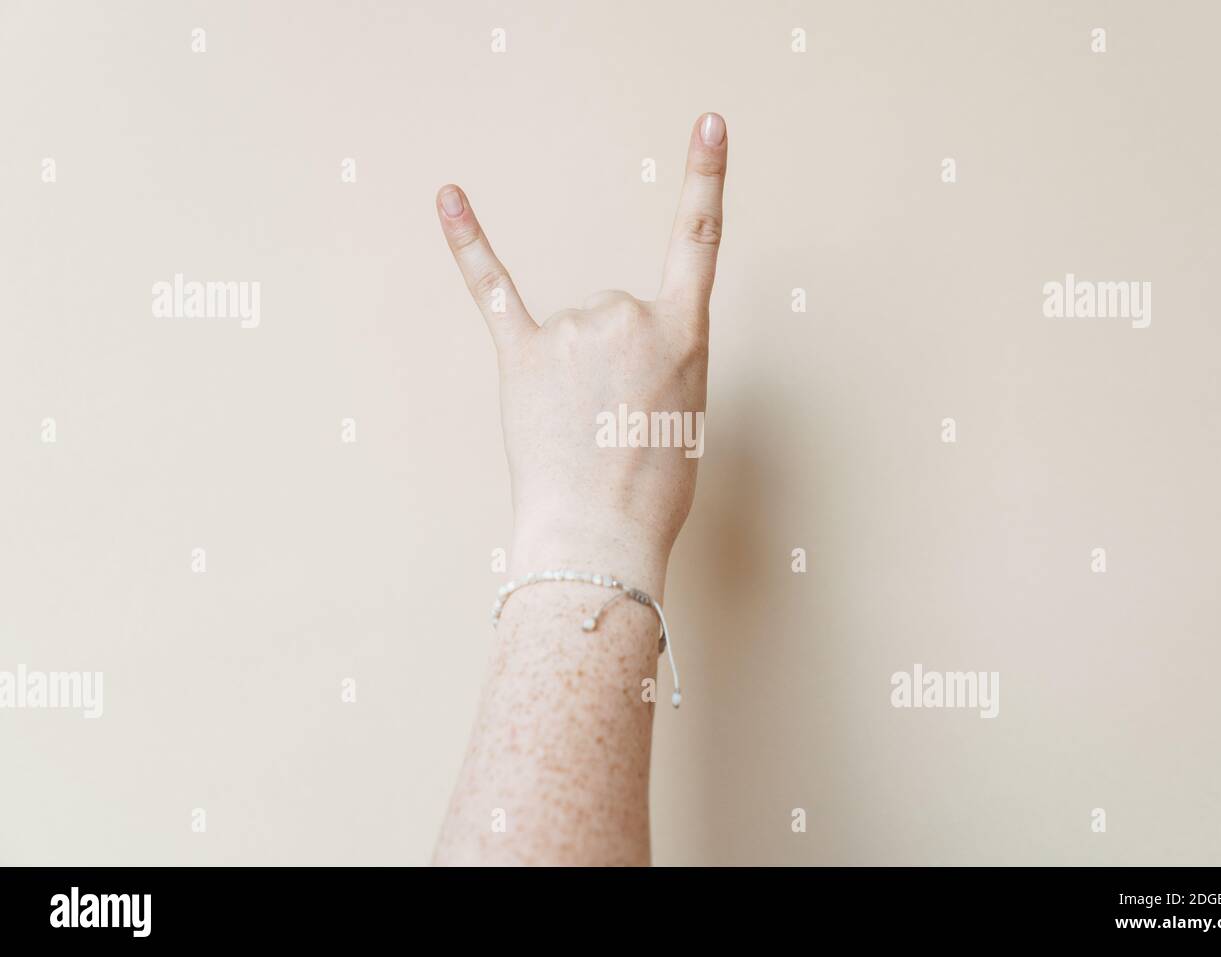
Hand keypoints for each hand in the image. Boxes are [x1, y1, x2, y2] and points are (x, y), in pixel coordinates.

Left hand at [437, 113, 727, 592]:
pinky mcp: (521, 356)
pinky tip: (448, 199)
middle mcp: (630, 316)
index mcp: (684, 334)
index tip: (710, 125)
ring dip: (573, 375)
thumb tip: (615, 360)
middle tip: (614, 424)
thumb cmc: (649, 492)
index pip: (700, 240)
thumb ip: (660, 365)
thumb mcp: (685, 418)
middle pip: (616, 312)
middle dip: (613, 364)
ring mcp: (573, 333)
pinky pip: (493, 290)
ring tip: (580, 430)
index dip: (707, 178)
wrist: (600, 538)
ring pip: (572, 329)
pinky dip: (468, 244)